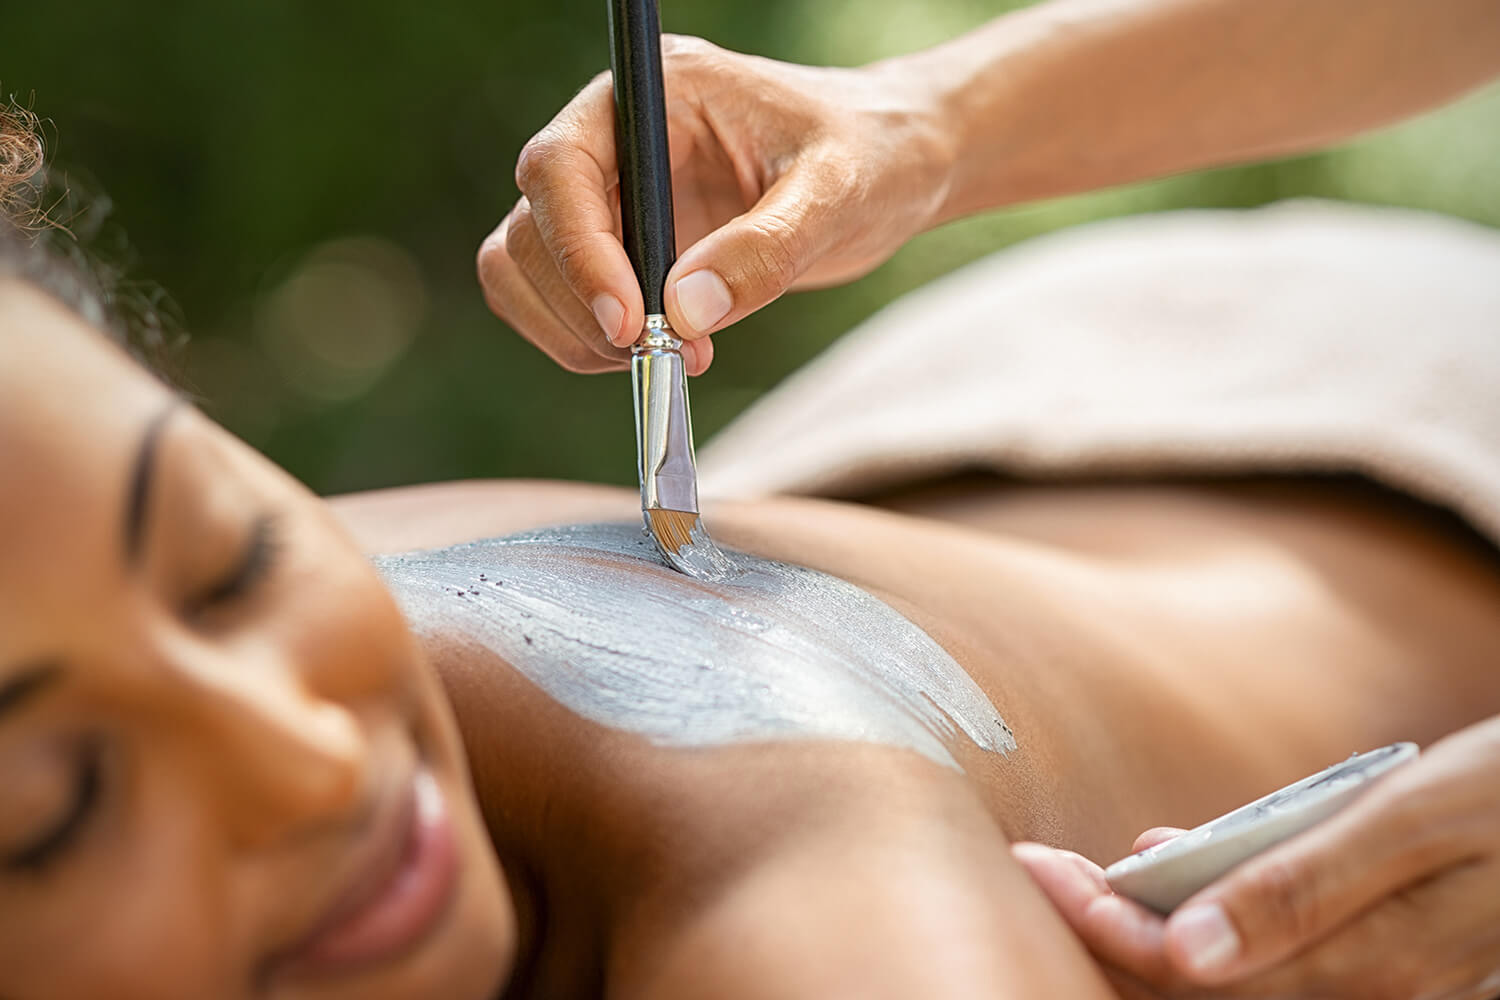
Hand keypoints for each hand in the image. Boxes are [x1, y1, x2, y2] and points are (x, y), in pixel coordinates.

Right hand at [477, 35, 953, 372]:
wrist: (887, 170)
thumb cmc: (869, 156)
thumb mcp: (835, 193)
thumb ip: (765, 249)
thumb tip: (683, 313)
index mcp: (654, 95)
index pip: (561, 167)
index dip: (578, 252)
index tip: (630, 323)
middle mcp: (610, 139)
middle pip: (530, 229)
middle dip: (583, 307)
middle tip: (660, 355)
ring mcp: (606, 196)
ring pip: (523, 270)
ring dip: (574, 333)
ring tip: (666, 358)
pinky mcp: (614, 248)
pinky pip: (555, 302)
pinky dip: (584, 344)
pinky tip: (661, 352)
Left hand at [1013, 716, 1499, 999]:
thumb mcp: (1414, 823)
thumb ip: (1304, 888)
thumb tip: (1189, 951)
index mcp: (1365, 963)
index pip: (1186, 968)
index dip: (1099, 923)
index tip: (1035, 867)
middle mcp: (1365, 991)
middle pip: (1195, 985)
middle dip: (1109, 929)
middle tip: (1045, 868)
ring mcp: (1376, 983)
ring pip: (1230, 975)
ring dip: (1153, 927)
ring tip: (1099, 866)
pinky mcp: (1382, 961)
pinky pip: (1278, 957)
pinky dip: (1213, 915)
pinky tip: (1185, 860)